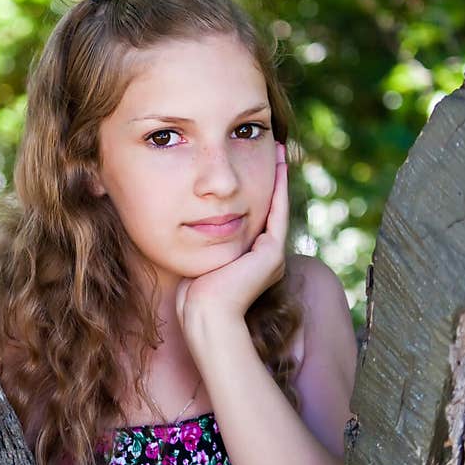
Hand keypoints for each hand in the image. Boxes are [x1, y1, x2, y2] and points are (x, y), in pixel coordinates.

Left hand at [175, 142, 288, 335]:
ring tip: (278, 150)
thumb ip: (200, 244)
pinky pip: (278, 213)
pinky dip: (279, 189)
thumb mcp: (197, 261)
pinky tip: (277, 166)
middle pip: (269, 209)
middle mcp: (265, 257)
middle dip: (271, 179)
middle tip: (273, 149)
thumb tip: (185, 225)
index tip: (251, 164)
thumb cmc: (192, 295)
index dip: (255, 190)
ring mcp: (272, 256)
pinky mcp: (272, 254)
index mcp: (250, 261)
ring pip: (277, 208)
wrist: (204, 315)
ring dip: (278, 178)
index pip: (256, 218)